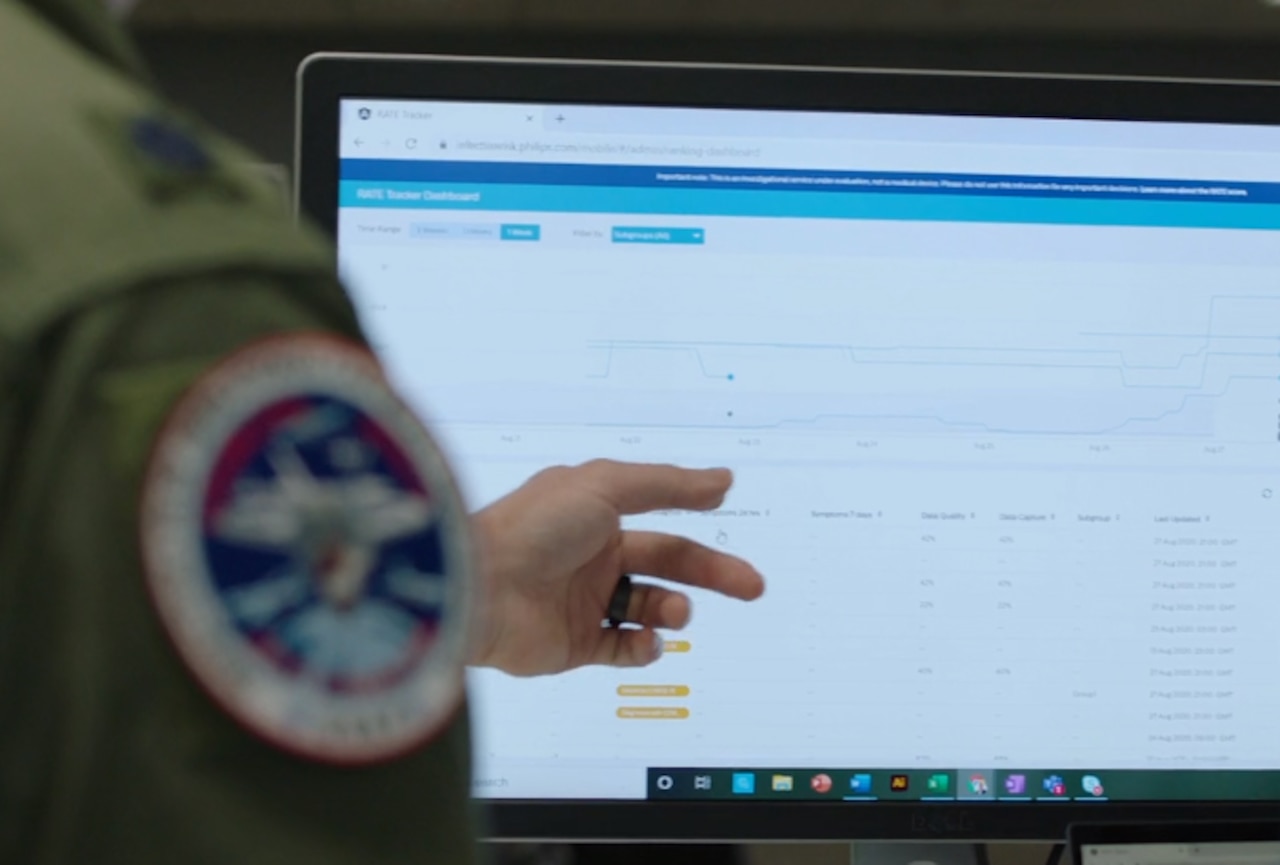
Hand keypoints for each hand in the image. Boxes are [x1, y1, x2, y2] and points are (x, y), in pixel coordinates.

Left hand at [467, 460, 764, 675]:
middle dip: (712, 573)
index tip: (732, 509)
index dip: (697, 513)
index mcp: (595, 514)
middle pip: (667, 563)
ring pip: (648, 607)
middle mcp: (591, 555)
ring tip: (674, 611)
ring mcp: (582, 601)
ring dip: (672, 609)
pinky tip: (648, 639)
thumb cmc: (534, 528)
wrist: (478, 590)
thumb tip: (721, 478)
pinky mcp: (573, 645)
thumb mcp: (605, 486)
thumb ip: (667, 483)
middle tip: (752, 586)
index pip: (660, 514)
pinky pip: (622, 649)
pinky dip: (643, 647)